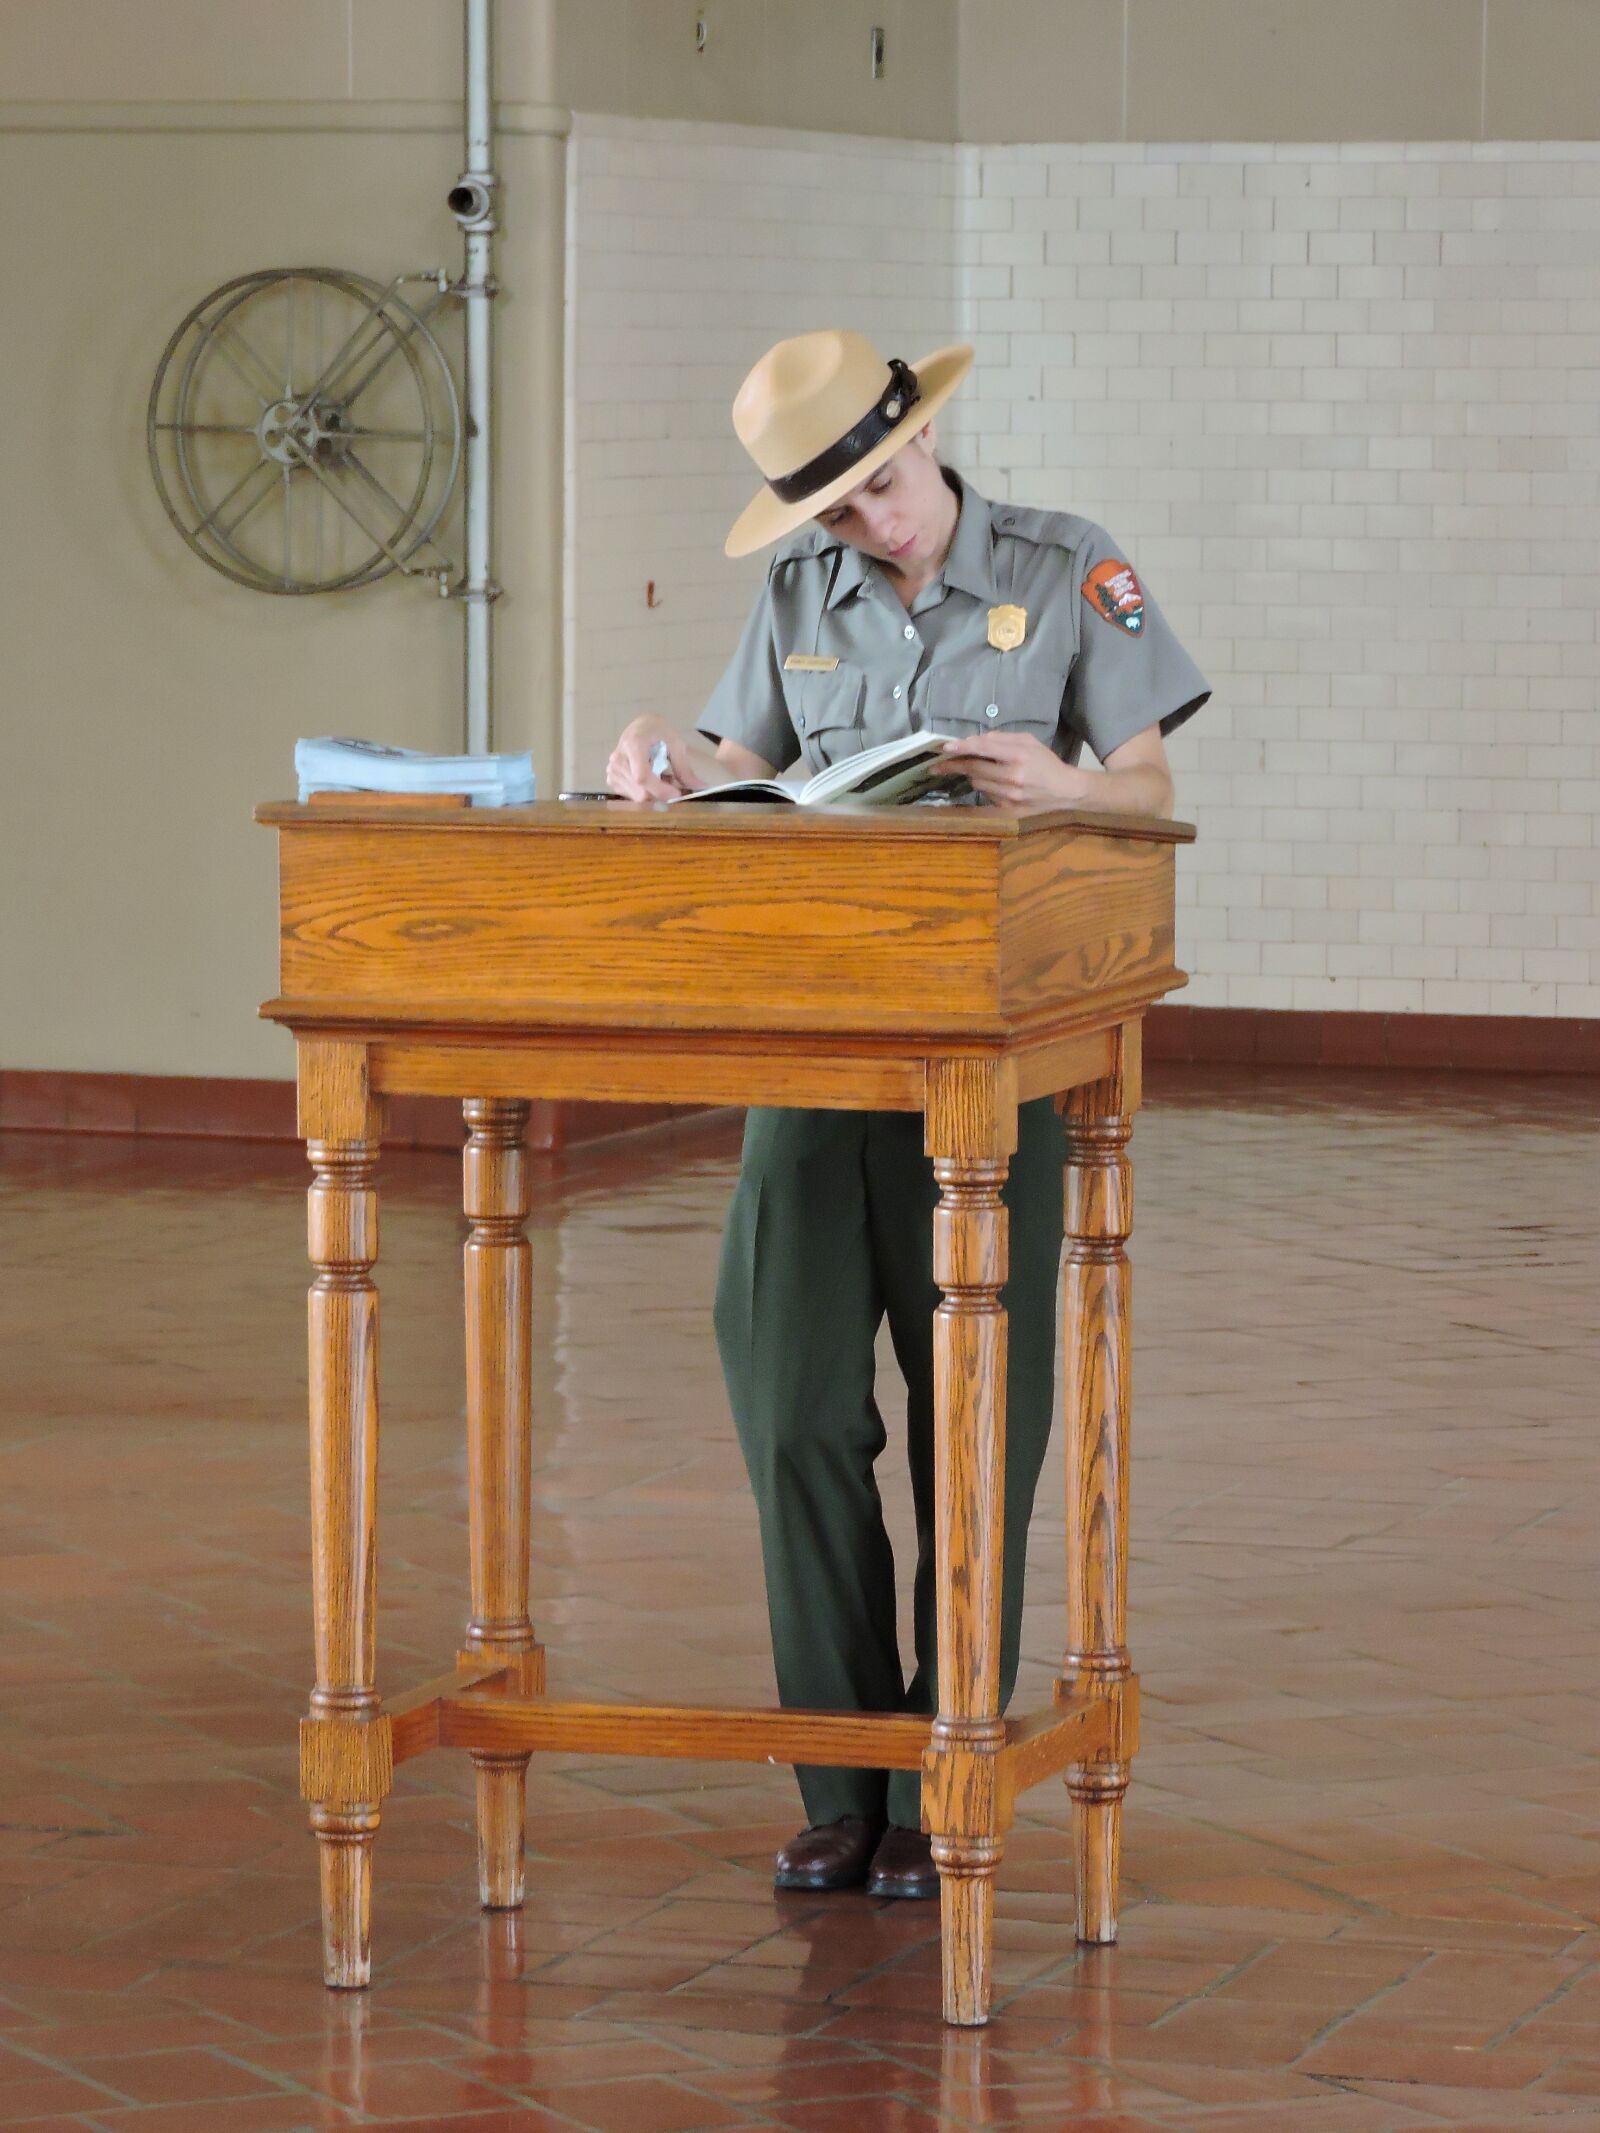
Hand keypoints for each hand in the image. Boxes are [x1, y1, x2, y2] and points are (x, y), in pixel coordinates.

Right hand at [606, 717, 705, 800]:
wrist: (641, 727)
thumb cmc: (658, 731)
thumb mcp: (675, 744)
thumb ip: (684, 768)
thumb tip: (699, 787)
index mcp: (633, 745)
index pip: (643, 777)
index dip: (661, 790)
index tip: (677, 793)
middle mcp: (618, 758)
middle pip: (640, 791)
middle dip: (660, 793)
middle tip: (671, 781)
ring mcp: (612, 769)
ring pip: (636, 796)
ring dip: (653, 793)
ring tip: (660, 776)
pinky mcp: (612, 778)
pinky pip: (631, 796)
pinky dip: (644, 792)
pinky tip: (650, 779)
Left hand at [940, 732, 1094, 811]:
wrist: (1064, 790)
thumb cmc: (1045, 762)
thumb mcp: (1028, 741)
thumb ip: (1002, 738)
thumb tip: (977, 740)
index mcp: (1018, 756)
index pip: (983, 749)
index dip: (962, 747)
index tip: (945, 747)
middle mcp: (1012, 777)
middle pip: (974, 769)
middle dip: (954, 765)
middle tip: (937, 764)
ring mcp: (1009, 796)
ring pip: (977, 783)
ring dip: (973, 775)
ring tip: (977, 770)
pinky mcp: (1008, 810)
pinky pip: (986, 796)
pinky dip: (985, 787)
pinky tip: (994, 783)